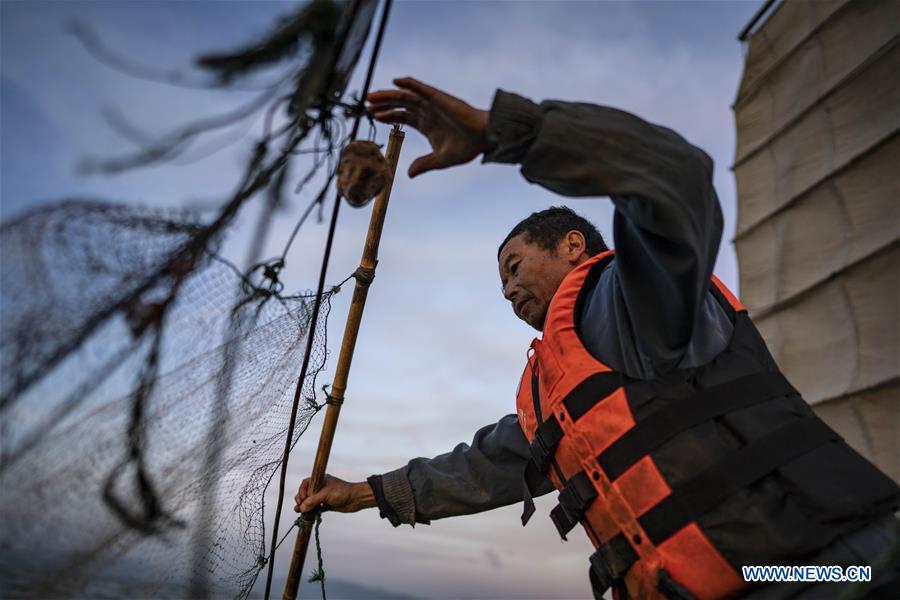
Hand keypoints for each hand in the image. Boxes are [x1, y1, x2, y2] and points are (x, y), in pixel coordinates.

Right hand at [294, 474, 375, 512]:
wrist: (356, 499)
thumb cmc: (342, 492)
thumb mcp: (325, 495)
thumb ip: (312, 501)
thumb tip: (301, 508)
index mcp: (320, 480)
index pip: (306, 484)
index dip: (302, 491)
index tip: (302, 499)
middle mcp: (320, 487)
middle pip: (306, 493)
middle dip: (301, 500)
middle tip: (300, 507)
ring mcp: (323, 496)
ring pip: (310, 501)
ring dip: (305, 507)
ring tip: (300, 512)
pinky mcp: (327, 504)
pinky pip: (316, 508)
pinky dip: (312, 511)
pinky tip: (308, 515)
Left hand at [367, 77, 494, 177]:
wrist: (484, 137)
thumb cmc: (467, 147)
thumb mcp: (440, 159)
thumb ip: (424, 164)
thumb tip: (408, 174)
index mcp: (427, 125)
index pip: (403, 117)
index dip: (389, 116)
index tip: (375, 117)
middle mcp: (428, 112)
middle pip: (400, 104)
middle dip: (384, 104)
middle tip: (367, 104)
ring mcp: (432, 103)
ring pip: (405, 96)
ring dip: (388, 95)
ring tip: (372, 96)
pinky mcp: (438, 98)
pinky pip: (420, 88)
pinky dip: (408, 83)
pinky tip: (395, 81)